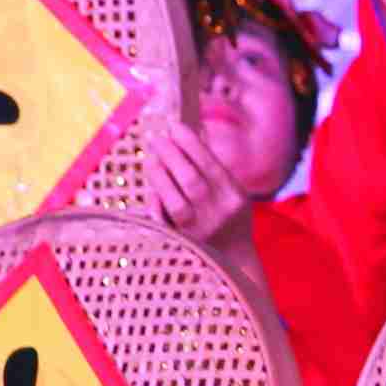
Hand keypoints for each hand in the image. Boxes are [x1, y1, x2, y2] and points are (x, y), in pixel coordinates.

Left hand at [145, 106, 251, 243]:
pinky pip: (164, 220)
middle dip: (171, 155)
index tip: (174, 126)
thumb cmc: (229, 217)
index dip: (189, 143)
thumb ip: (213, 170)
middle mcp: (218, 213)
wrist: (234, 259)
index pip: (209, 164)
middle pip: (191, 180)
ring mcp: (200, 230)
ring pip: (175, 201)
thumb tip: (187, 138)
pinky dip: (156, 202)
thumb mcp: (233, 192)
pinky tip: (152, 188)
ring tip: (151, 159)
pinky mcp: (184, 242)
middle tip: (157, 139)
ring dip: (160, 177)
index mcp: (233, 196)